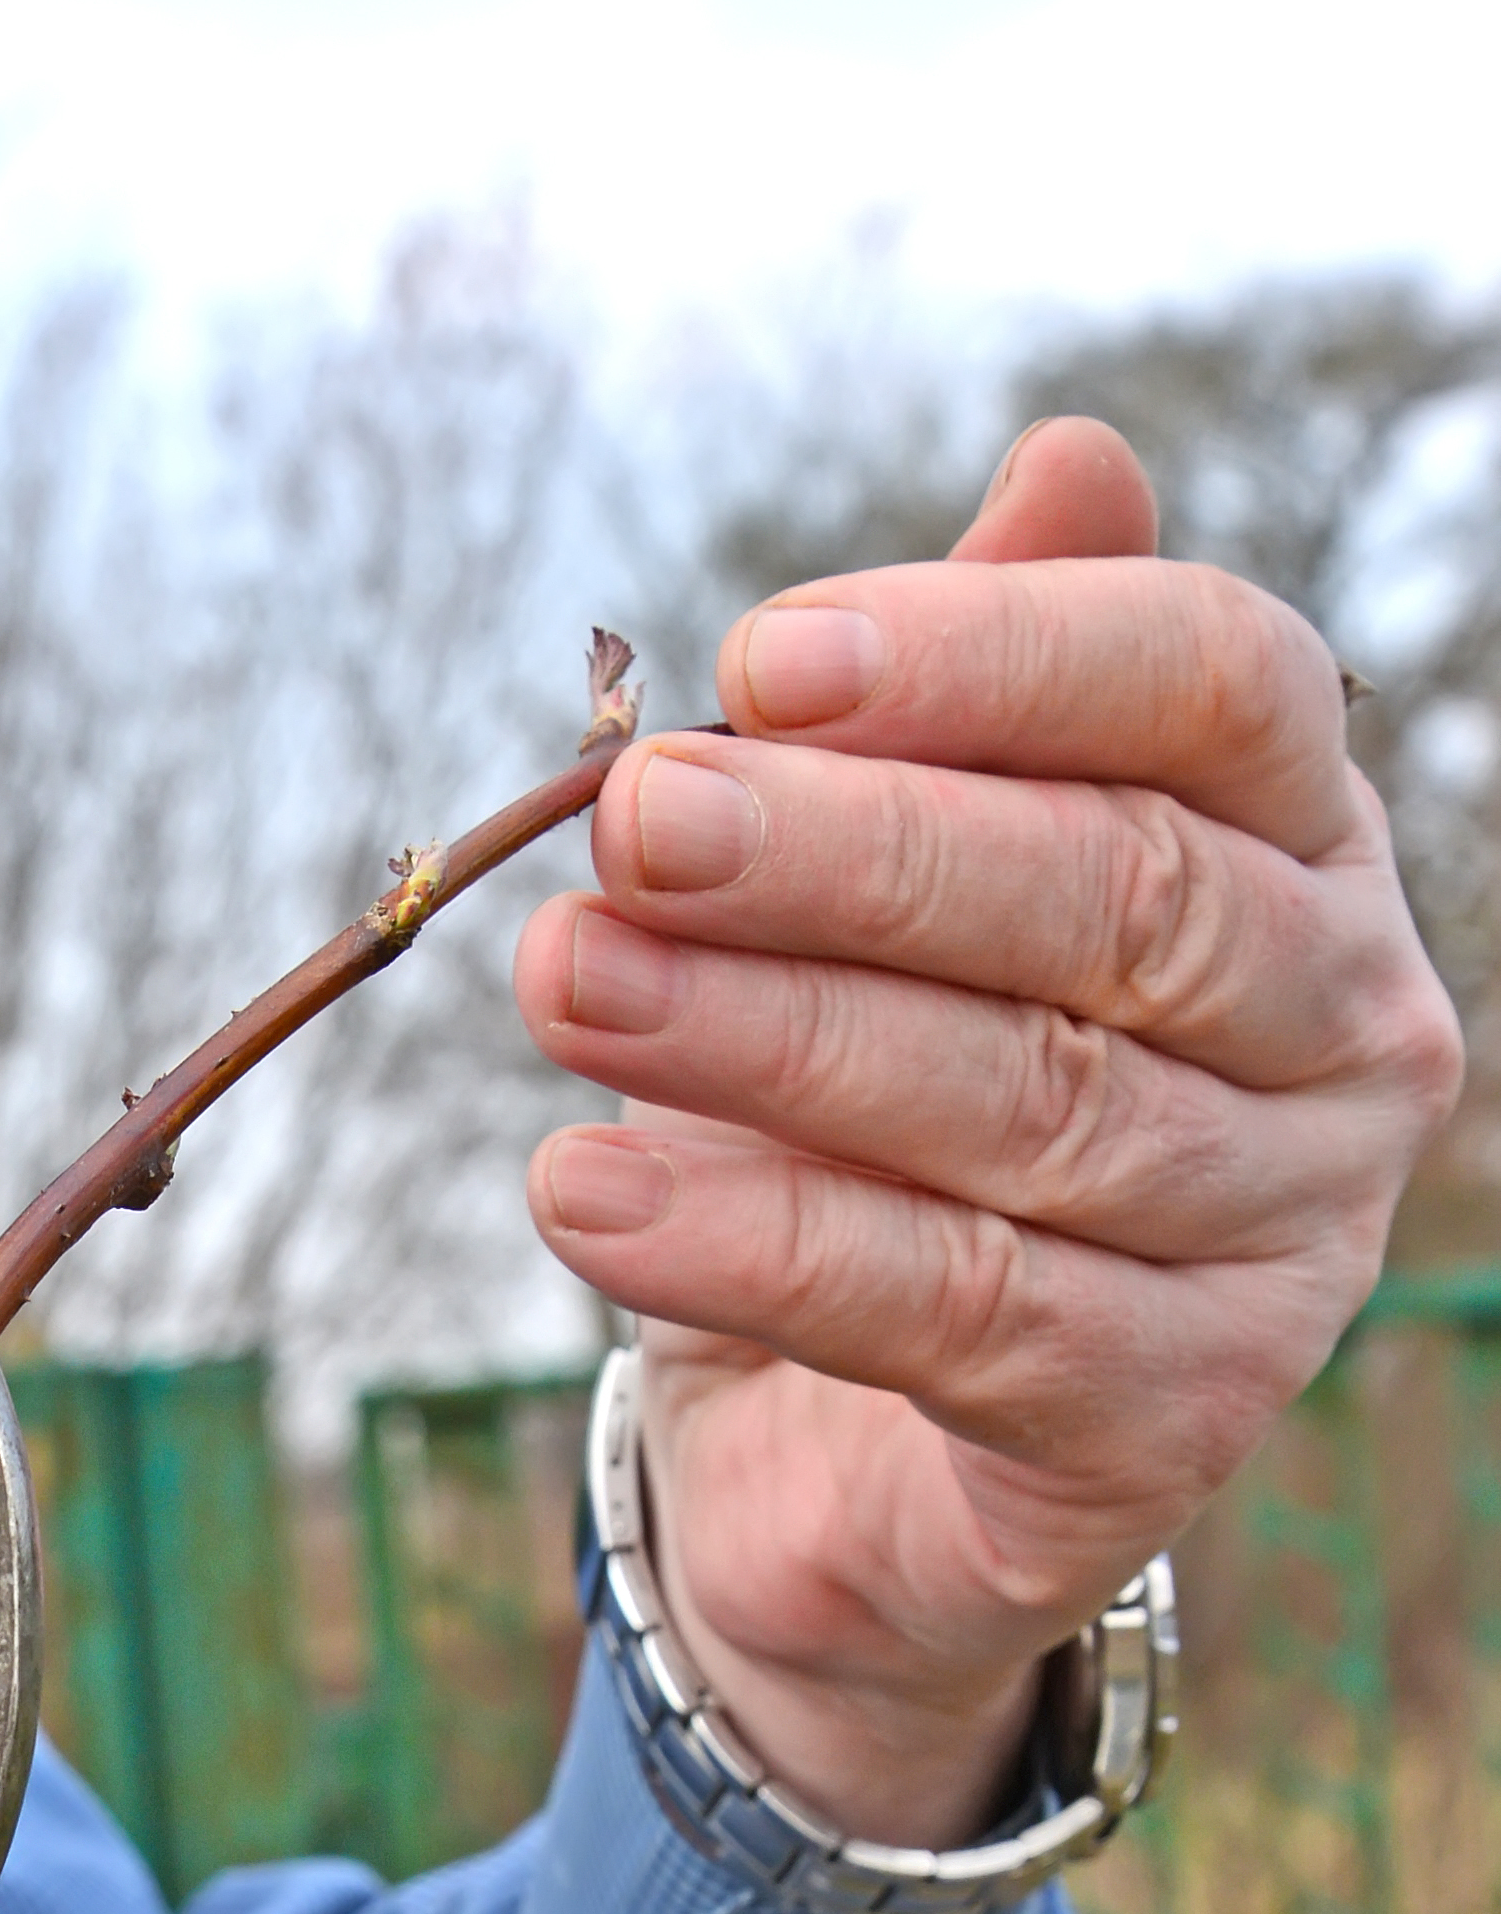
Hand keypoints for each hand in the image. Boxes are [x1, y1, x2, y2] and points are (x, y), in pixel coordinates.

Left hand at [515, 417, 1465, 1842]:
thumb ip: (974, 696)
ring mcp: (1284, 1240)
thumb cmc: (894, 1116)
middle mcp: (1344, 1029)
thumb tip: (1069, 458)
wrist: (867, 1455)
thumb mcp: (908, 891)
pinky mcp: (1175, 1423)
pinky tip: (582, 1194)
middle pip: (1115, 897)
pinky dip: (755, 1246)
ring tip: (569, 984)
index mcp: (1303, 842)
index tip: (754, 665)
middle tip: (628, 826)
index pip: (1215, 684)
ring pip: (1027, 1107)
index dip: (992, 658)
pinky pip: (957, 1313)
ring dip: (769, 1039)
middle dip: (847, 856)